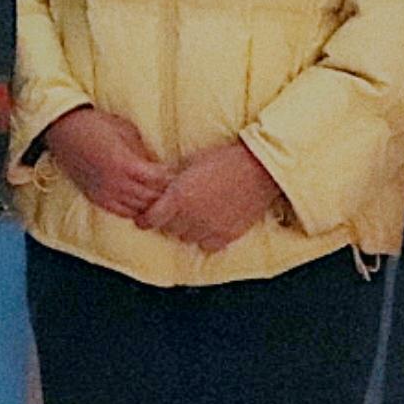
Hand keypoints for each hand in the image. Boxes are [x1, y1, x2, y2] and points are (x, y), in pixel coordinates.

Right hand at [42, 106, 173, 222]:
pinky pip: (123, 213)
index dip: (172, 177)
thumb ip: (142, 151)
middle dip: (165, 192)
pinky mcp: (96, 198)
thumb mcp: (125, 130)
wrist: (61, 129)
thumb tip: (158, 165)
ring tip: (159, 195)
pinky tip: (140, 201)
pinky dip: (136, 210)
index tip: (178, 172)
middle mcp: (116, 183)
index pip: (160, 180)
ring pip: (139, 209)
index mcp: (125, 164)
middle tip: (174, 186)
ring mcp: (105, 193)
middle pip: (152, 197)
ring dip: (152, 203)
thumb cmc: (94, 124)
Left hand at [140, 140, 286, 252]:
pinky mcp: (228, 235)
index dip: (144, 219)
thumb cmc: (224, 159)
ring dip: (185, 229)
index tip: (143, 219)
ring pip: (186, 238)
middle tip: (174, 210)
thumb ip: (171, 177)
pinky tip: (209, 225)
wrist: (260, 168)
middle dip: (167, 220)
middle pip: (168, 228)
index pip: (151, 219)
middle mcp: (192, 216)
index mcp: (178, 197)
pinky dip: (205, 237)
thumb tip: (157, 184)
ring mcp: (210, 228)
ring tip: (193, 215)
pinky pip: (207, 245)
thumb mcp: (190, 162)